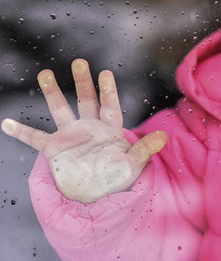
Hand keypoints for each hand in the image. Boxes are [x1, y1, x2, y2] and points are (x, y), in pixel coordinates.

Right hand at [1, 59, 166, 202]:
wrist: (96, 199)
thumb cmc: (117, 180)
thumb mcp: (132, 165)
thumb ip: (144, 149)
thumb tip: (164, 136)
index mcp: (110, 130)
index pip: (110, 105)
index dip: (108, 90)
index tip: (105, 73)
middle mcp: (89, 128)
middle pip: (86, 100)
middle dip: (83, 81)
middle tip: (79, 61)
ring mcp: (70, 137)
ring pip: (60, 110)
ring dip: (52, 92)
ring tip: (46, 73)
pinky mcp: (55, 149)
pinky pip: (35, 138)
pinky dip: (20, 132)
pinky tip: (6, 123)